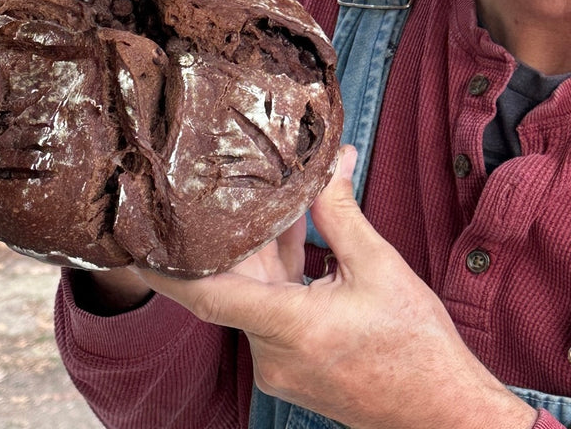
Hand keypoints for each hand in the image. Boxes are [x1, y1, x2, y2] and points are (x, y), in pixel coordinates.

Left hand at [139, 147, 535, 428]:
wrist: (441, 411)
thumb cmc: (415, 346)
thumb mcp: (379, 267)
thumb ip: (342, 215)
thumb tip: (326, 167)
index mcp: (291, 328)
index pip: (207, 296)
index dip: (164, 269)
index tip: (128, 245)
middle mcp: (275, 354)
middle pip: (238, 283)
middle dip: (240, 232)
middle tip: (228, 183)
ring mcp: (283, 366)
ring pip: (260, 294)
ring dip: (272, 250)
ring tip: (287, 200)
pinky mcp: (296, 367)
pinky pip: (277, 311)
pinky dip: (287, 275)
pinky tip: (308, 240)